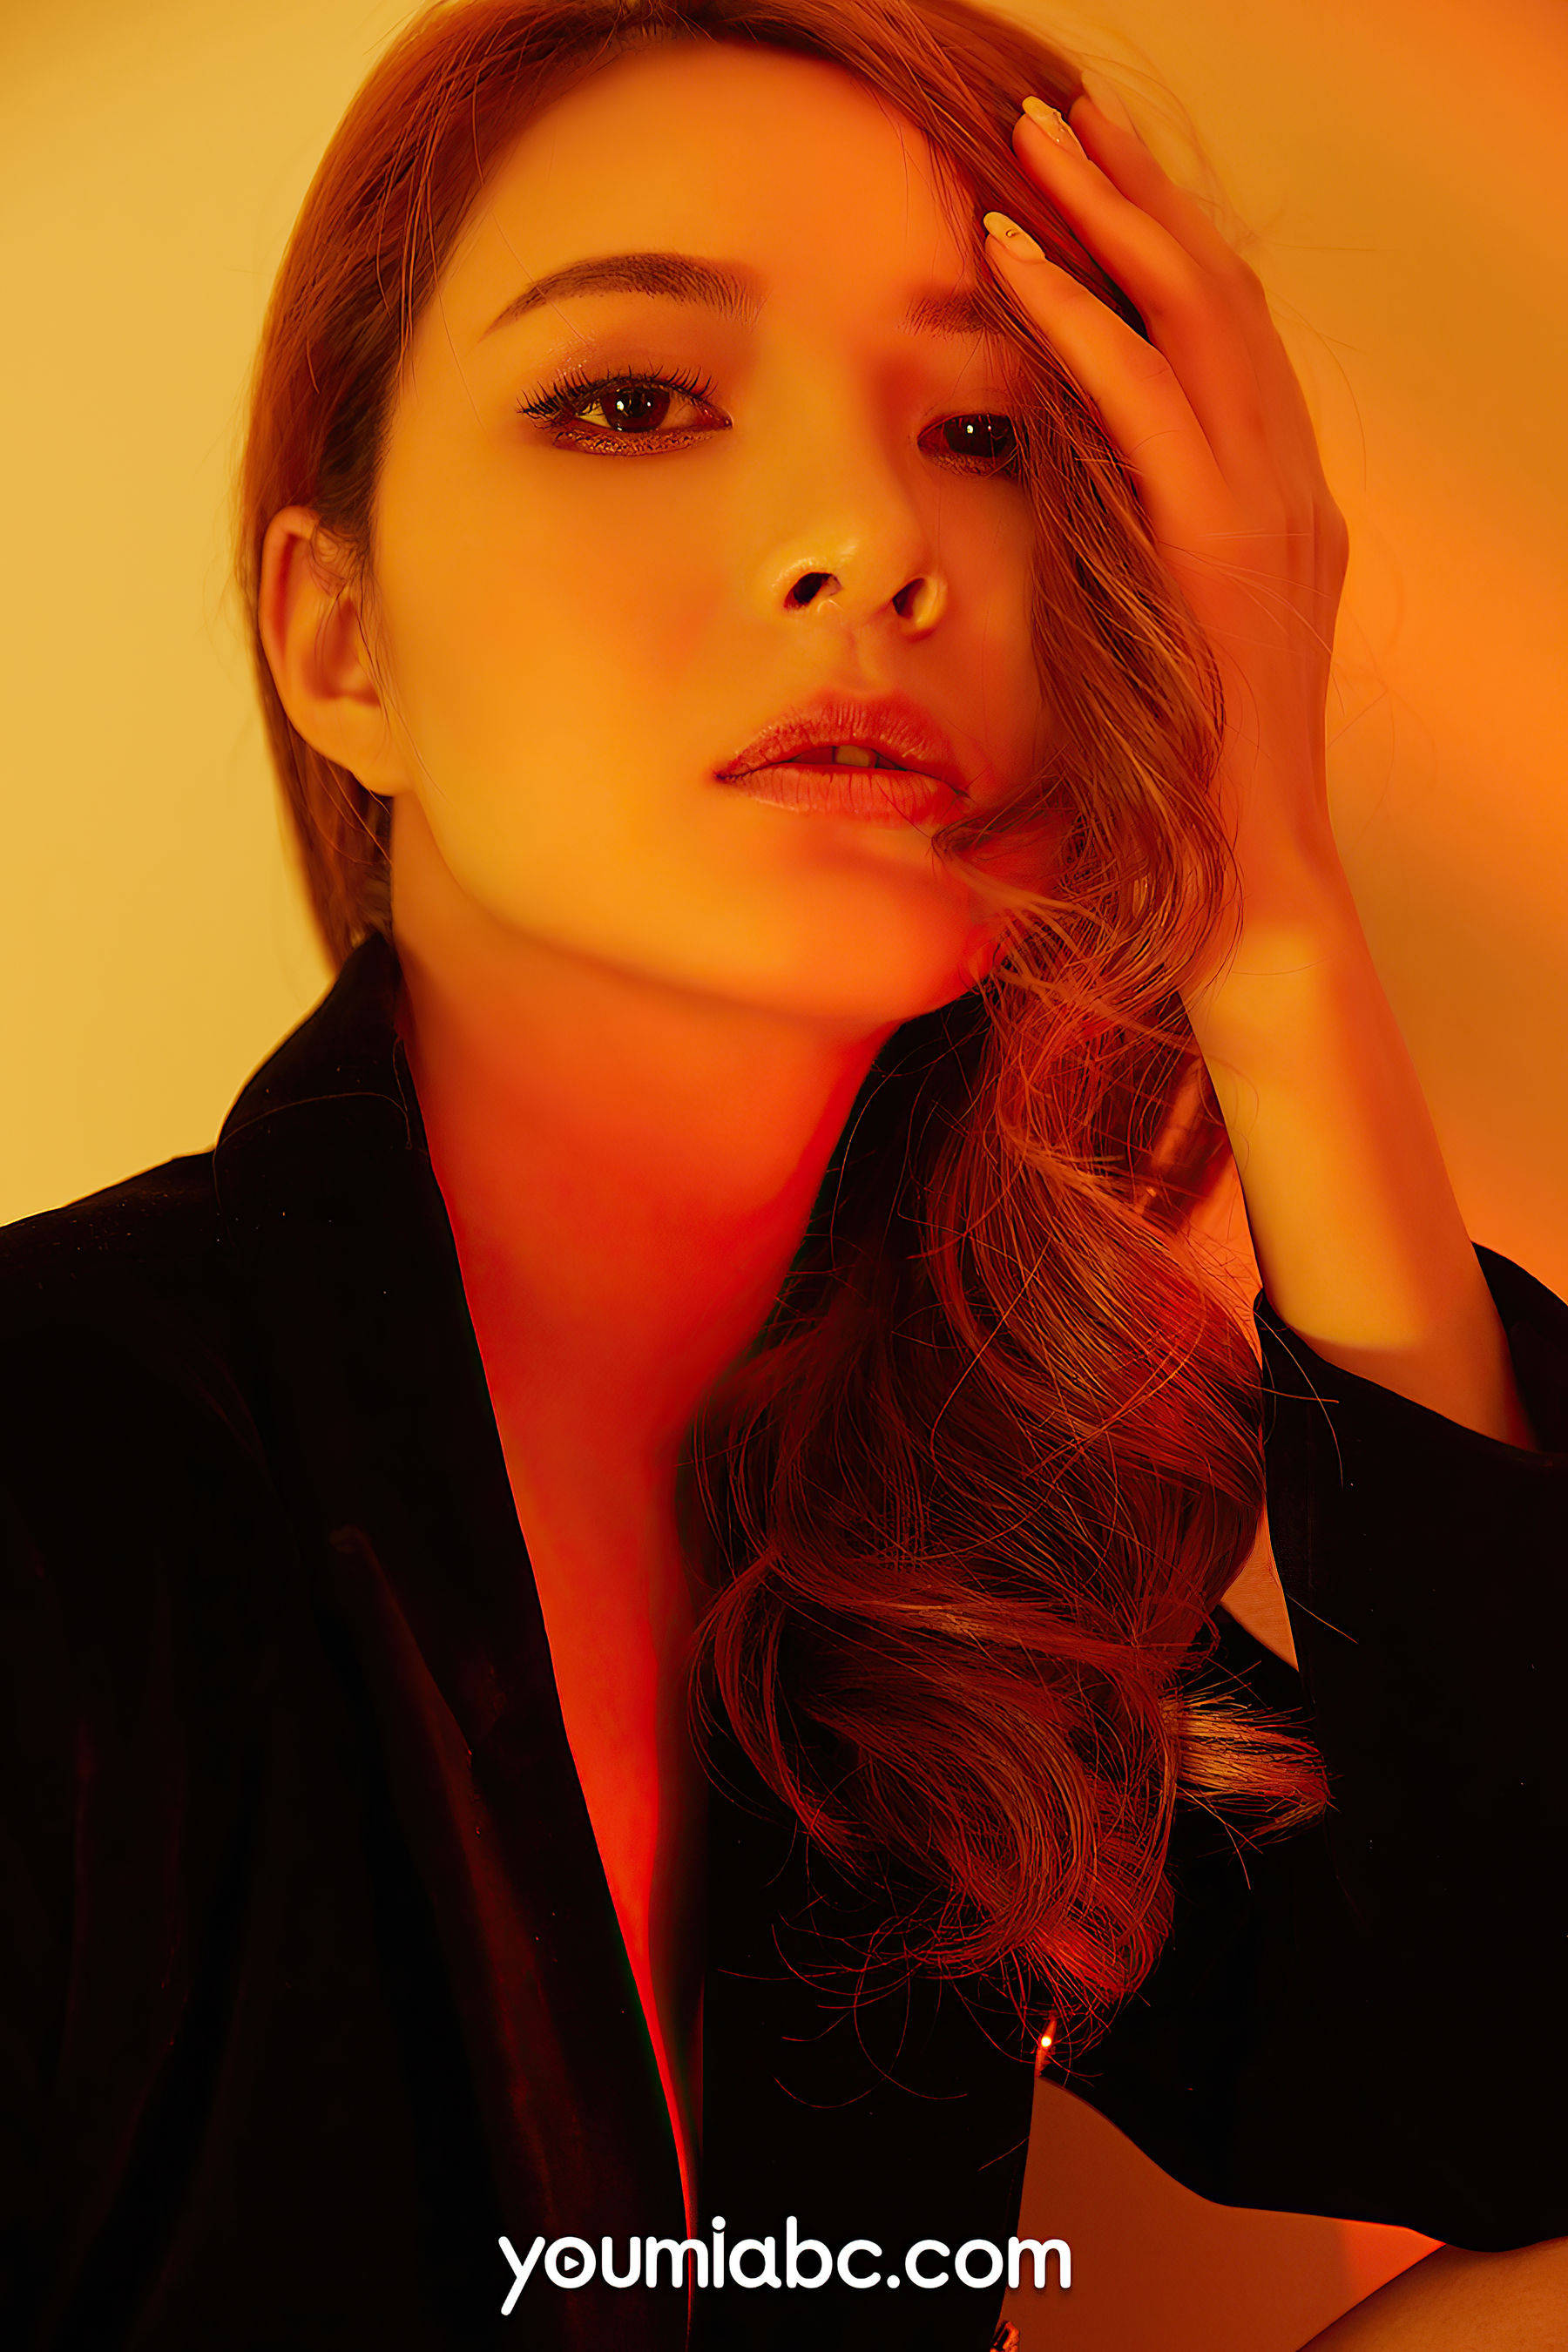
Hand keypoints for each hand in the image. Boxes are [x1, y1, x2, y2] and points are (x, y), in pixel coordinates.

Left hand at [982, 89, 1535, 1448]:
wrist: (1238, 904)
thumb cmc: (1166, 805)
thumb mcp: (1130, 659)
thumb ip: (1099, 576)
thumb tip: (1012, 527)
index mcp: (1266, 516)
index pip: (1217, 343)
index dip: (1153, 247)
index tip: (1075, 180)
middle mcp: (1286, 495)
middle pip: (1219, 298)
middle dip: (1137, 196)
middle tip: (1056, 112)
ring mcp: (1269, 523)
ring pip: (1199, 323)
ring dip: (1112, 222)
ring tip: (1034, 140)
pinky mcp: (1227, 564)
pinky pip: (1154, 412)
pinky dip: (1085, 328)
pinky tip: (1016, 263)